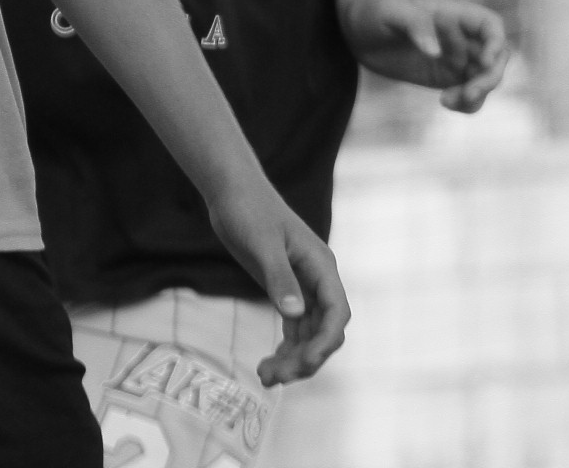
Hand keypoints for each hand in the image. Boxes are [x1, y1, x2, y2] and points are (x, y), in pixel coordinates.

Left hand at [207, 182, 349, 384]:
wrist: (232, 191)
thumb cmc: (248, 210)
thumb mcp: (262, 244)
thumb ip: (279, 278)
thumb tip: (295, 315)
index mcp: (321, 266)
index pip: (336, 313)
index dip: (325, 342)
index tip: (305, 364)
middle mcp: (318, 280)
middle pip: (324, 330)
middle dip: (306, 358)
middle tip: (274, 377)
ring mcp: (303, 286)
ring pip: (309, 334)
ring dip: (293, 358)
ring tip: (265, 377)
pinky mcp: (285, 290)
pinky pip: (295, 329)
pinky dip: (285, 349)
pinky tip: (268, 365)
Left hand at [340, 0, 510, 111]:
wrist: (357, 27)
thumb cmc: (375, 9)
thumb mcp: (391, 12)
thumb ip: (415, 26)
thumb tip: (436, 53)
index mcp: (454, 14)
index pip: (491, 26)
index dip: (496, 43)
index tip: (484, 61)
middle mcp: (461, 37)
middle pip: (495, 57)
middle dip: (489, 78)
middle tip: (468, 93)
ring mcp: (455, 59)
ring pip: (484, 79)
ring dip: (477, 94)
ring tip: (449, 100)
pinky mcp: (444, 78)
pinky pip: (468, 94)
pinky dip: (466, 103)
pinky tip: (445, 102)